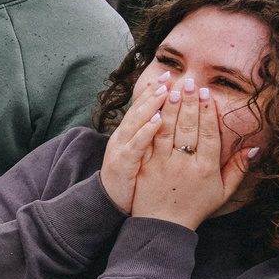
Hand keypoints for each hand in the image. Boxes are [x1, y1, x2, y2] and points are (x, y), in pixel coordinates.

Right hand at [99, 70, 169, 212]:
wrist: (108, 202)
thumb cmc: (129, 179)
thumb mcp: (139, 154)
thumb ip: (149, 137)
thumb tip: (166, 120)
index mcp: (128, 134)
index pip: (142, 107)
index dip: (154, 90)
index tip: (170, 76)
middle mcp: (123, 137)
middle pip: (139, 110)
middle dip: (154, 92)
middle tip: (170, 77)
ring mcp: (121, 149)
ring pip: (136, 122)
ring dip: (151, 106)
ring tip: (165, 91)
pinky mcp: (123, 163)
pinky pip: (136, 145)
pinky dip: (146, 131)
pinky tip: (158, 120)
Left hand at [128, 78, 255, 229]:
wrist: (163, 225)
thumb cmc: (196, 207)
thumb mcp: (223, 192)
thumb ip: (239, 169)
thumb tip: (256, 148)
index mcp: (206, 169)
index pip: (208, 134)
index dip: (208, 113)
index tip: (208, 94)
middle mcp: (185, 164)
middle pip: (188, 127)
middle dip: (190, 102)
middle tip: (190, 82)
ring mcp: (162, 164)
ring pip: (167, 130)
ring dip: (171, 107)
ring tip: (174, 88)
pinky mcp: (144, 166)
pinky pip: (148, 140)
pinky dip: (151, 122)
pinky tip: (154, 107)